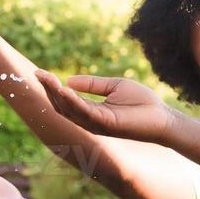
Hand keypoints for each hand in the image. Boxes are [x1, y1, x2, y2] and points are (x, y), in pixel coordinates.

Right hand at [36, 71, 176, 143]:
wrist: (162, 117)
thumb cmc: (142, 103)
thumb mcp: (115, 86)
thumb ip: (93, 84)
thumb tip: (69, 80)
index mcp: (92, 111)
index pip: (67, 100)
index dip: (52, 87)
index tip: (40, 73)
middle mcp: (90, 120)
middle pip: (63, 106)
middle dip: (49, 90)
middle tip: (37, 74)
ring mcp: (97, 124)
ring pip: (70, 109)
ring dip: (57, 94)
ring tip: (46, 78)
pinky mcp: (106, 124)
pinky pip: (85, 111)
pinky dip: (73, 100)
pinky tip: (64, 88)